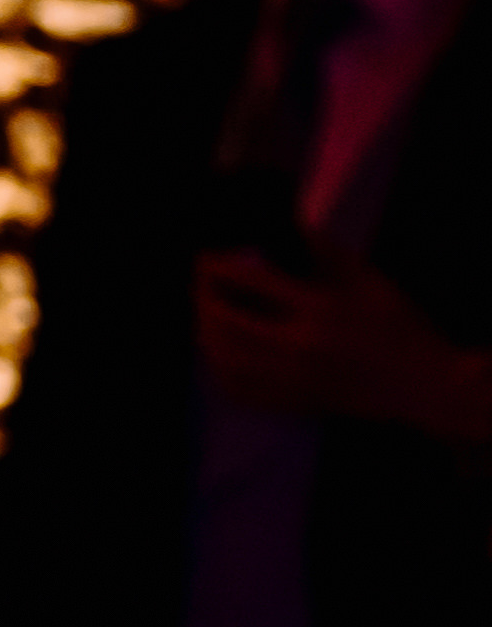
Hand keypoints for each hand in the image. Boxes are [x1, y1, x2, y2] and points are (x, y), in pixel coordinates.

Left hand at [194, 249, 491, 437]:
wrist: (426, 386)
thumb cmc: (400, 328)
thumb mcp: (370, 282)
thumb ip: (325, 253)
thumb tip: (289, 223)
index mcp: (320, 311)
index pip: (251, 282)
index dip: (219, 266)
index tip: (207, 257)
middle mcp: (299, 347)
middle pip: (226, 322)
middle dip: (202, 298)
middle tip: (199, 283)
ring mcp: (293, 380)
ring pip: (223, 358)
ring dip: (204, 333)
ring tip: (204, 314)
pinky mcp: (294, 403)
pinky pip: (238, 389)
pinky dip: (218, 369)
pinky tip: (217, 353)